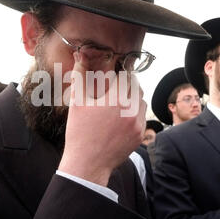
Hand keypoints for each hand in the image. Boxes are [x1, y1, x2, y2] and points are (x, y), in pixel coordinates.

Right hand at [59, 52, 145, 185]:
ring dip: (132, 99)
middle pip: (136, 87)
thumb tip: (80, 55)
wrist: (87, 163)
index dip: (119, 73)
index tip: (112, 76)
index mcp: (116, 99)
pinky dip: (134, 114)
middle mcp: (131, 111)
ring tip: (117, 104)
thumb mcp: (77, 101)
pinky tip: (120, 118)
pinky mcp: (140, 136)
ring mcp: (138, 124)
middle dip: (126, 85)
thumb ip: (80, 75)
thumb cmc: (79, 131)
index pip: (126, 75)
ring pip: (142, 102)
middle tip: (113, 88)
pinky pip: (142, 117)